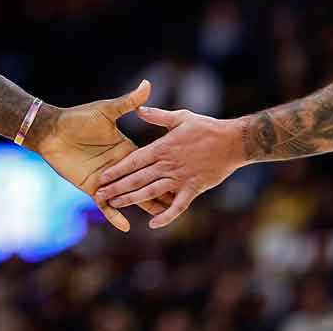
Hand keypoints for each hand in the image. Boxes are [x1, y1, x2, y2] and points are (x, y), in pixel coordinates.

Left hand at [32, 80, 173, 231]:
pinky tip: (125, 227)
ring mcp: (106, 178)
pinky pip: (105, 205)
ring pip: (127, 195)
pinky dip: (114, 215)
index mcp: (125, 148)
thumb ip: (128, 102)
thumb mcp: (106, 110)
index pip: (149, 162)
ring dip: (141, 206)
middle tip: (178, 201)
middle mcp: (118, 165)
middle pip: (143, 182)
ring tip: (158, 219)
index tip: (182, 174)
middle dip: (159, 192)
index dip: (164, 169)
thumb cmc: (79, 118)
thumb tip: (147, 84)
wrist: (52, 130)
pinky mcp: (91, 187)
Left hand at [93, 106, 245, 228]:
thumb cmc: (207, 127)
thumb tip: (139, 109)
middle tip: (99, 194)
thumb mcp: (181, 117)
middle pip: (137, 178)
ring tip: (115, 204)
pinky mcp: (193, 189)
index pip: (134, 160)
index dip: (117, 169)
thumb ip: (158, 116)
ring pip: (151, 192)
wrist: (233, 141)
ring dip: (132, 199)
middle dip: (117, 187)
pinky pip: (178, 206)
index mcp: (163, 147)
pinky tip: (153, 223)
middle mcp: (168, 165)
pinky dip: (166, 216)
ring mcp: (180, 179)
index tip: (103, 175)